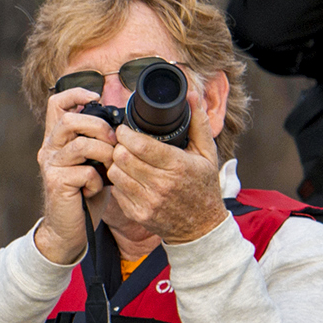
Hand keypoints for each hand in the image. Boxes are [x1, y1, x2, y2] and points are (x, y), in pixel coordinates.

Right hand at [31, 88, 115, 263]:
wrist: (68, 229)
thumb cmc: (85, 194)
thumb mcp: (94, 162)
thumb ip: (100, 143)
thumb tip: (122, 126)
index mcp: (57, 138)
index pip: (57, 103)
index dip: (76, 93)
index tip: (97, 96)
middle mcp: (49, 148)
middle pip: (70, 119)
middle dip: (99, 127)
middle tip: (113, 141)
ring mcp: (51, 165)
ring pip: (80, 144)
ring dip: (104, 153)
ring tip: (110, 166)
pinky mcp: (56, 183)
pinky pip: (85, 172)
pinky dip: (98, 180)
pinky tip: (97, 189)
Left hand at [100, 69, 230, 245]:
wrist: (201, 228)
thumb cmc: (204, 186)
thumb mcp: (207, 153)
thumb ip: (198, 122)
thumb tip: (191, 94)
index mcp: (178, 165)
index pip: (139, 144)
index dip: (126, 133)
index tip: (124, 129)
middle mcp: (161, 184)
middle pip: (122, 156)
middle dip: (119, 146)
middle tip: (122, 143)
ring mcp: (148, 201)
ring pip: (115, 172)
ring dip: (116, 163)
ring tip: (125, 159)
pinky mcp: (138, 214)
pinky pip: (116, 190)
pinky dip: (119, 181)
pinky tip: (128, 177)